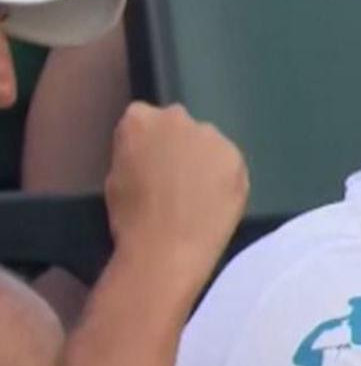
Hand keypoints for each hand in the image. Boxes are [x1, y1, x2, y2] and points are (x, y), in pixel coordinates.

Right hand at [105, 103, 247, 273]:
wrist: (167, 248)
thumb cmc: (130, 218)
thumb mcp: (117, 176)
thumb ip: (136, 153)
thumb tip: (151, 156)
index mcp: (139, 118)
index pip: (145, 118)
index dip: (149, 144)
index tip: (150, 163)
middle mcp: (177, 117)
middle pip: (180, 125)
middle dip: (179, 144)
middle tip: (176, 177)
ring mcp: (211, 136)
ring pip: (208, 143)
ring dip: (204, 159)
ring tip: (199, 193)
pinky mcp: (237, 158)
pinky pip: (229, 163)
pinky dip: (225, 177)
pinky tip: (217, 200)